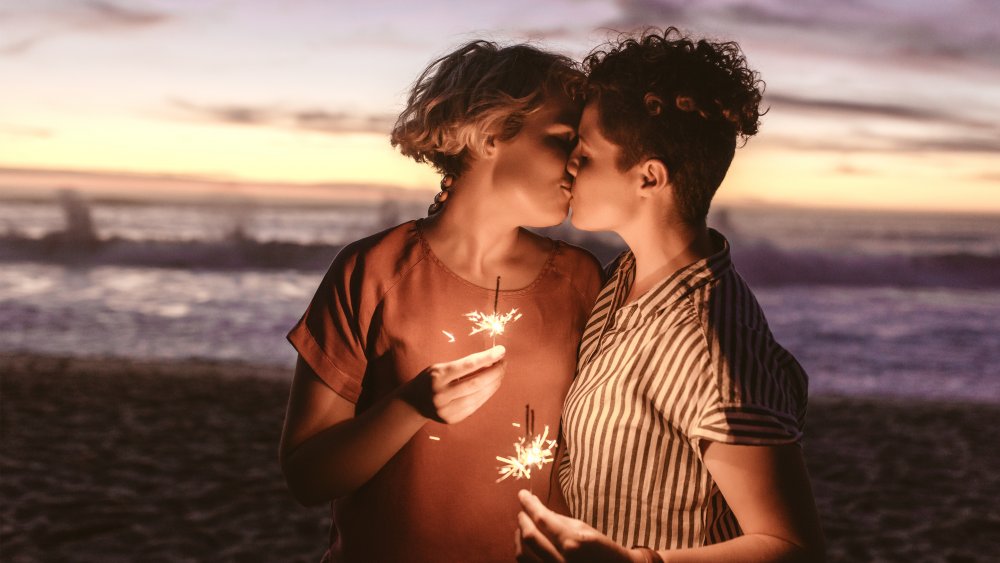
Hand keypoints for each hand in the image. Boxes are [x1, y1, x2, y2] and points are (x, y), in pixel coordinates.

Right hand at [401, 345, 505, 423]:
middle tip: (503, 363)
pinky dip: (487, 394)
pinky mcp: (452, 419)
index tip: (501, 350)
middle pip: (476, 382)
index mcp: (438, 376)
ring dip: (494, 383)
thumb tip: (491, 360)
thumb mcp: (441, 367)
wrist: (414, 402)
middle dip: (494, 372)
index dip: (487, 357)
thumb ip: (463, 365)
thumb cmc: (431, 379)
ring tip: (500, 373)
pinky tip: (492, 385)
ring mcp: (446, 409)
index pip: (468, 365)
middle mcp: (441, 394)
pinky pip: (475, 405)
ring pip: (478, 395)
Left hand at [516, 490, 644, 562]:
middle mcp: (561, 560)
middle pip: (529, 535)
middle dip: (523, 519)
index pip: (542, 518)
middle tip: (523, 510)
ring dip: (519, 536)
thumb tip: (536, 507)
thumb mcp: (584, 529)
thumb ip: (559, 519)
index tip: (522, 494)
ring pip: (523, 553)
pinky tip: (527, 543)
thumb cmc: (601, 548)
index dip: (529, 504)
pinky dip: (523, 551)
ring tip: (524, 526)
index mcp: (573, 542)